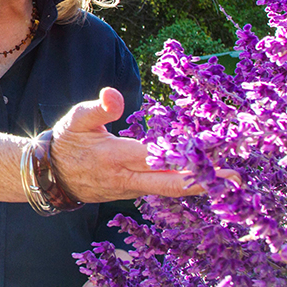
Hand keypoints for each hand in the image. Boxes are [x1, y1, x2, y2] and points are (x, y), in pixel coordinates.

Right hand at [50, 88, 239, 202]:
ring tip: (231, 177)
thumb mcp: (76, 120)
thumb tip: (115, 95)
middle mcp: (127, 178)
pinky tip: (206, 176)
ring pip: (170, 188)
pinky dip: (185, 183)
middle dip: (204, 180)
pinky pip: (163, 188)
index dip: (182, 153)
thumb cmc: (66, 143)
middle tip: (236, 179)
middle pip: (171, 182)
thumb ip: (98, 108)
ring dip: (200, 183)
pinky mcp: (133, 191)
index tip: (209, 146)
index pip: (155, 156)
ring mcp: (132, 189)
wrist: (51, 177)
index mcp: (114, 157)